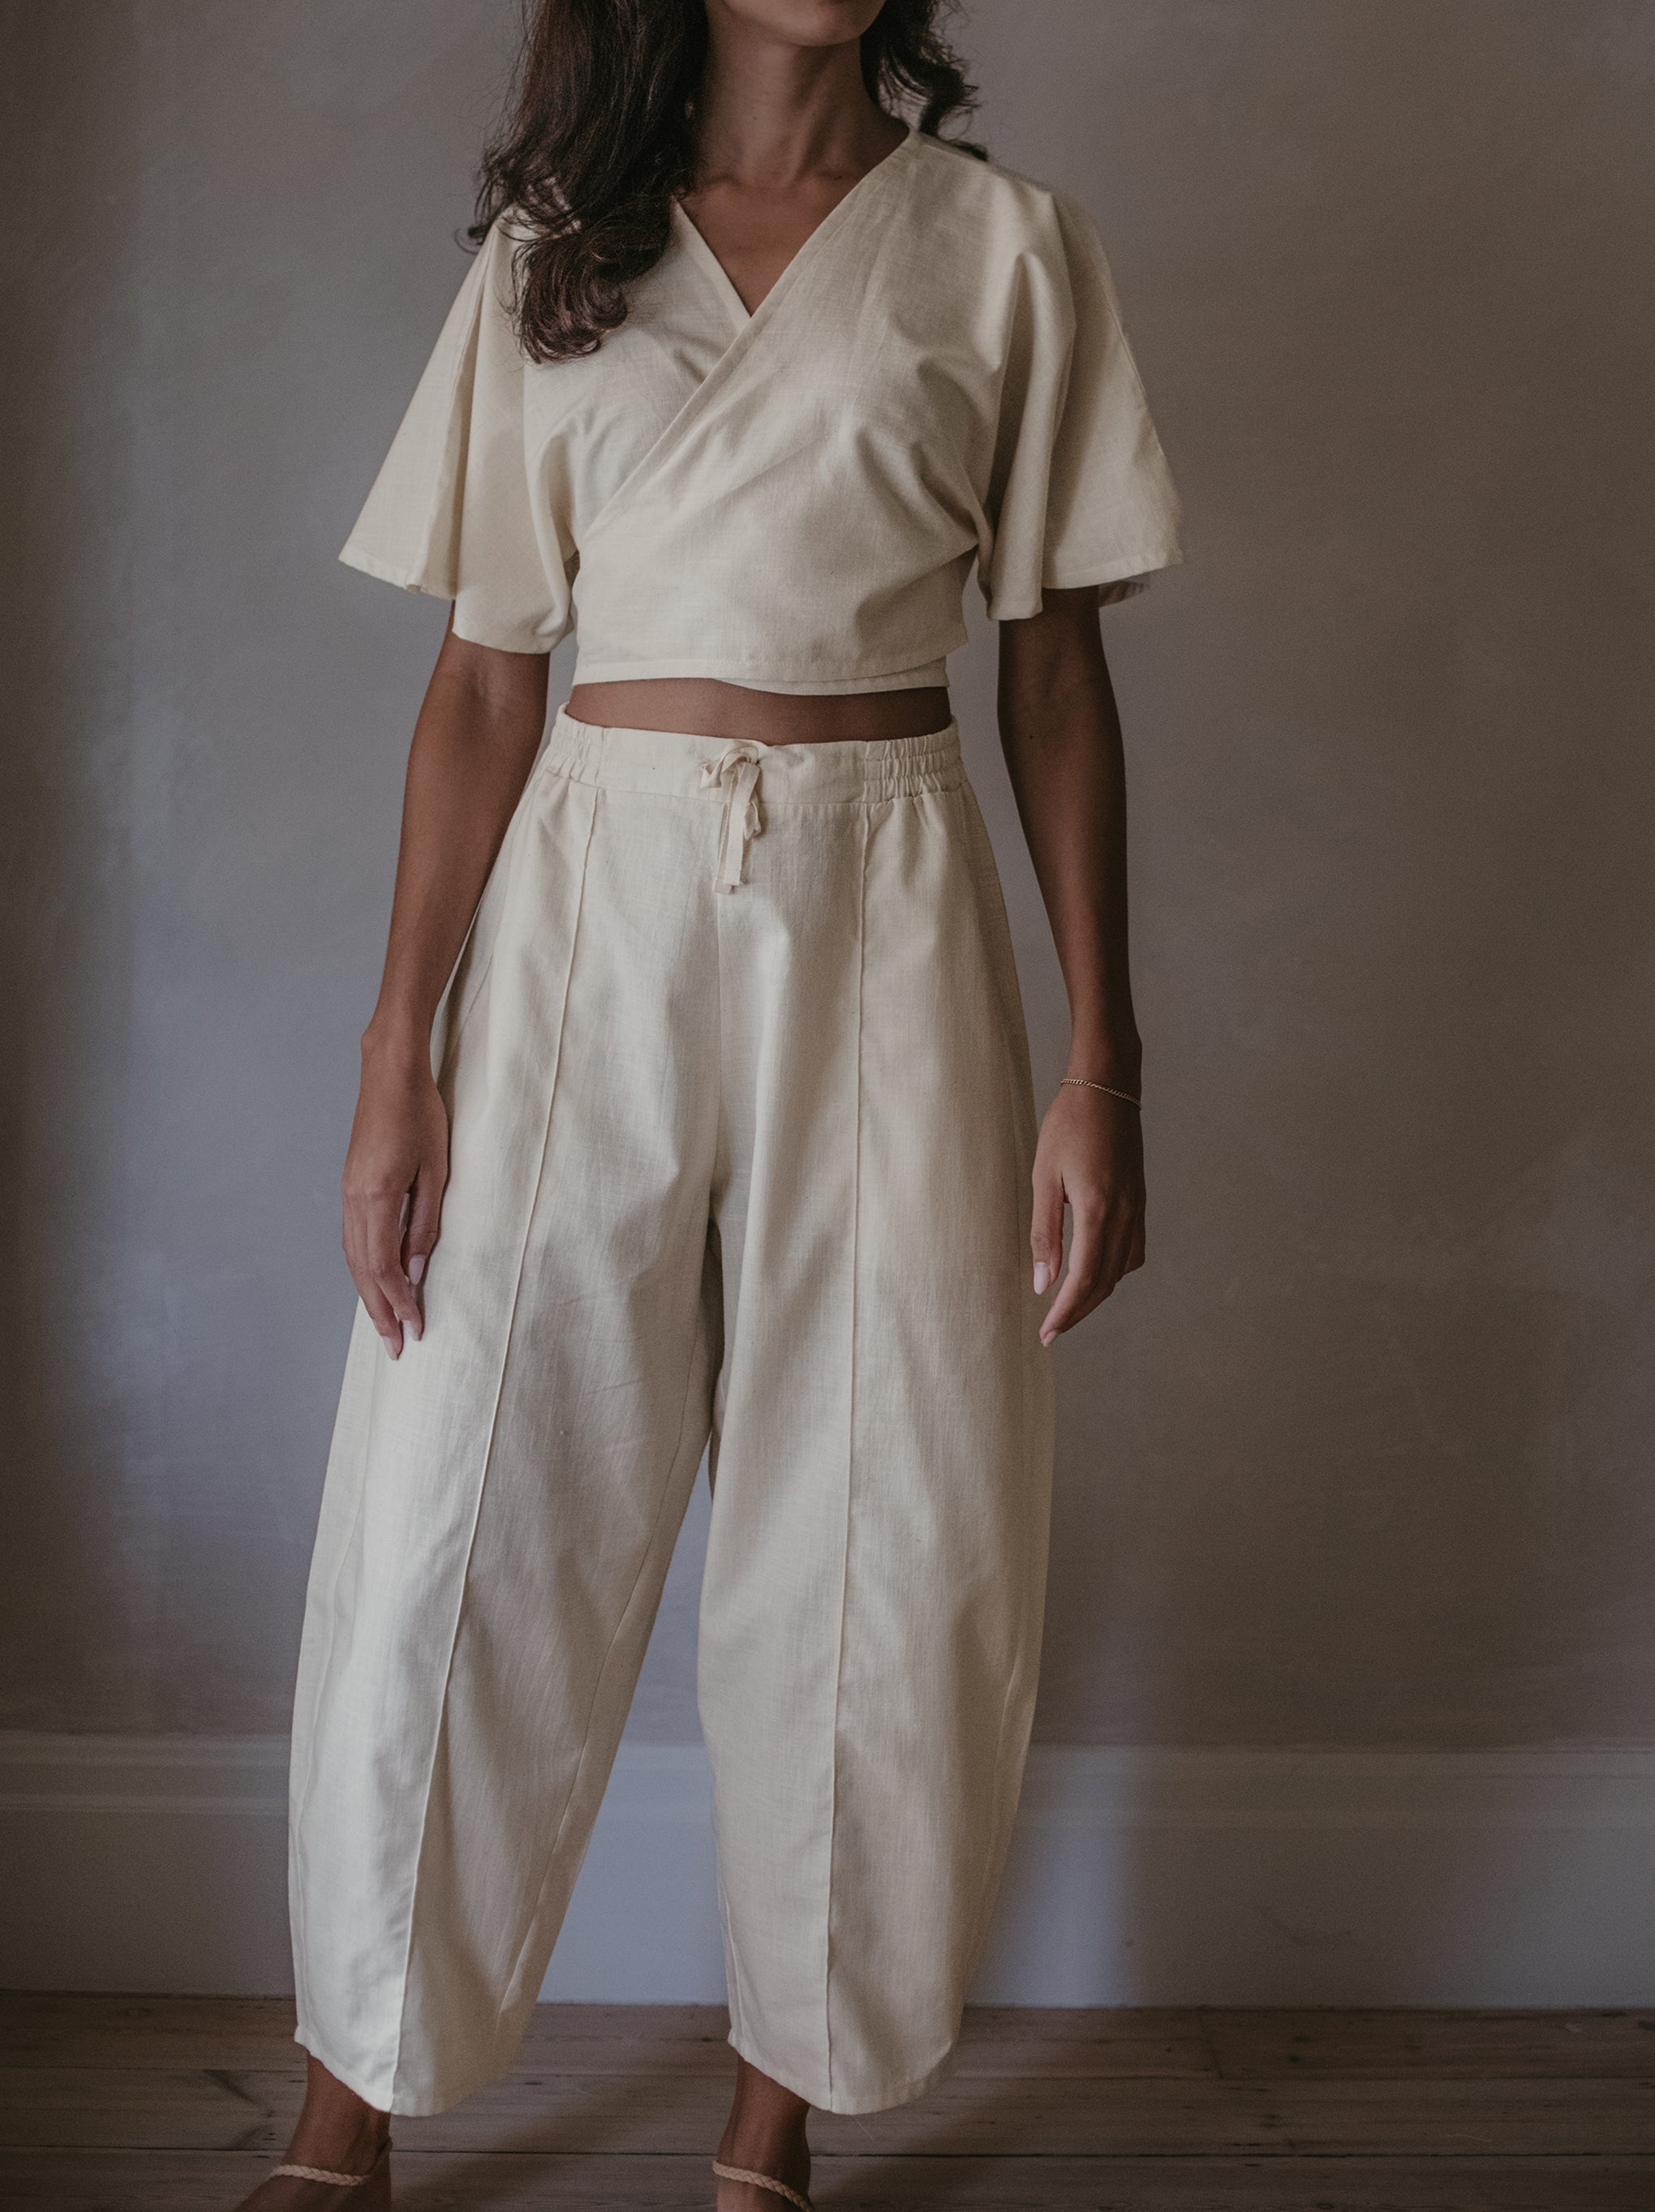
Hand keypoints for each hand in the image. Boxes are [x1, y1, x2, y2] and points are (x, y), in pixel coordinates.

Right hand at [341, 1031, 448, 1357]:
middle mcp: (353, 1200)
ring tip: (386, 1325)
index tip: (416, 1332)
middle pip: (362, 1271)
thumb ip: (425, 1223)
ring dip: (369, 1295)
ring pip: (353, 1258)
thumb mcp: (436, 1171)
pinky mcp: (349, 1185)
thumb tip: (416, 1271)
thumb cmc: (421, 1115)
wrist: (389, 1072)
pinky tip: (376, 1282)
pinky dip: (364, 1269)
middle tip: (395, 1348)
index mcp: (375, 1198)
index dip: (400, 1304)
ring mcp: (346, 1193)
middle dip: (379, 1312)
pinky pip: (353, 1239)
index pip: (385, 1268)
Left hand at [1030, 1083, 1144, 1345]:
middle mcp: (1124, 1215)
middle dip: (1079, 1311)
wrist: (1107, 1086)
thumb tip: (1044, 1282)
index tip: (1046, 1333)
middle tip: (1052, 1329)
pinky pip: (1133, 1250)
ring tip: (1070, 1305)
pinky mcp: (1140, 1200)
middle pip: (1105, 1282)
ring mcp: (1137, 1208)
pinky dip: (1115, 1270)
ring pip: (1121, 1269)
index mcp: (1097, 1210)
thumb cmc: (1069, 1124)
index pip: (1083, 1279)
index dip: (1065, 1312)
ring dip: (1097, 1293)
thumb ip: (1044, 1233)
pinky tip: (1096, 1270)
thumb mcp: (1044, 1176)